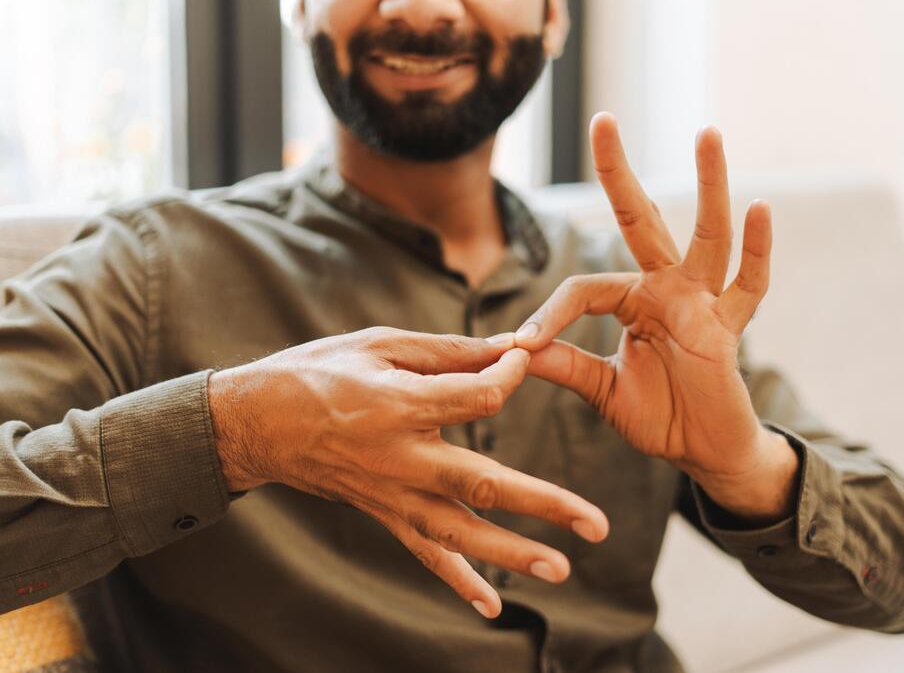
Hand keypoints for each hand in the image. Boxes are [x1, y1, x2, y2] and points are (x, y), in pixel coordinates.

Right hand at [207, 327, 608, 618]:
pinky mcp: (385, 513)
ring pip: (460, 530)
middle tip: (595, 524)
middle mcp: (401, 458)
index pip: (479, 398)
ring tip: (561, 570)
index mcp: (400, 405)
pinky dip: (458, 580)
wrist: (260, 423)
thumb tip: (509, 346)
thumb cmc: (320, 371)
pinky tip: (492, 606)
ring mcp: (392, 494)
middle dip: (543, 504)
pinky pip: (425, 552)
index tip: (526, 357)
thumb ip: (448, 351)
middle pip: (483, 483)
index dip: (510, 375)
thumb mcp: (380, 344)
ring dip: (512, 553)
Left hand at [517, 114, 798, 523]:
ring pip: (707, 236)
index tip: (519, 345)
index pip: (583, 289)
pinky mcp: (730, 327)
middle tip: (602, 119)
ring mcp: (702, 302)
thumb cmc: (659, 416)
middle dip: (619, 172)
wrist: (702, 452)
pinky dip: (758, 250)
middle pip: (641, 220)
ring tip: (706, 133)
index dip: (549, 315)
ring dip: (709, 185)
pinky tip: (761, 209)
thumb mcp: (600, 389)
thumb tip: (511, 350)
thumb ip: (563, 364)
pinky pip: (749, 285)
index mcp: (632, 302)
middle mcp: (667, 289)